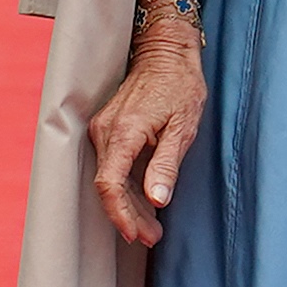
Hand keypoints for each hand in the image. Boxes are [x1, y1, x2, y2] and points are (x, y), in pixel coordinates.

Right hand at [90, 27, 206, 247]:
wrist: (165, 50)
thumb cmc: (179, 85)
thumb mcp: (183, 127)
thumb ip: (166, 165)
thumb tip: (156, 201)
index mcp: (124, 132)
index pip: (110, 184)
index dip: (120, 214)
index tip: (136, 234)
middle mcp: (105, 131)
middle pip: (108, 186)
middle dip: (128, 216)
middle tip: (153, 237)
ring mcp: (103, 128)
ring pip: (109, 178)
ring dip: (128, 204)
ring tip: (152, 228)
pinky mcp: (108, 128)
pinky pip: (112, 165)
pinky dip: (126, 187)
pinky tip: (144, 201)